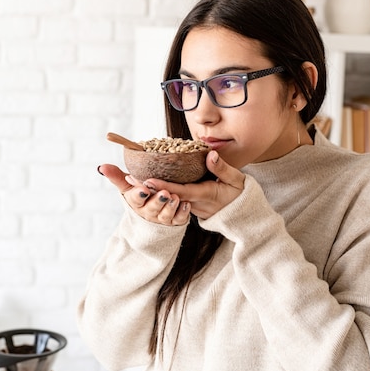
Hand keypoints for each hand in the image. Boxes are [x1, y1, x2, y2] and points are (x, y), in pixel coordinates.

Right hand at [97, 163, 190, 225]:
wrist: (153, 217)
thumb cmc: (141, 196)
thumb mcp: (129, 187)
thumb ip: (117, 177)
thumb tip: (101, 166)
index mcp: (137, 203)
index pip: (135, 200)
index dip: (139, 195)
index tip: (144, 189)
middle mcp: (149, 212)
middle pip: (152, 208)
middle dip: (158, 201)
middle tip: (164, 192)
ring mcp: (162, 218)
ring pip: (166, 215)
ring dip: (171, 207)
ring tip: (176, 198)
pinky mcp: (174, 221)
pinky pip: (179, 219)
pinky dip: (183, 213)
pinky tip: (186, 204)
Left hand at [128, 151, 244, 219]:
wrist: (242, 216)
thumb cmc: (239, 194)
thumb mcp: (236, 180)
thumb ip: (222, 168)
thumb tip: (210, 154)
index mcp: (205, 194)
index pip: (180, 190)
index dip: (163, 186)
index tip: (147, 180)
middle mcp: (194, 203)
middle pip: (167, 195)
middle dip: (148, 188)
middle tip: (127, 178)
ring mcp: (190, 207)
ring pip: (166, 198)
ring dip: (149, 190)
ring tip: (129, 178)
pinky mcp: (188, 207)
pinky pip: (171, 199)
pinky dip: (157, 192)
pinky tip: (143, 183)